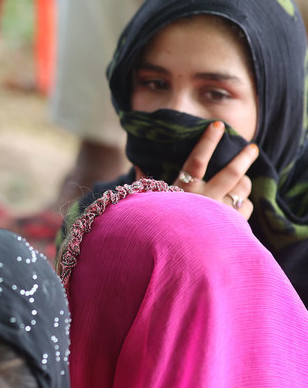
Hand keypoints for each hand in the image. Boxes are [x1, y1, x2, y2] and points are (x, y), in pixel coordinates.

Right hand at [136, 121, 257, 219]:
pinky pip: (246, 209)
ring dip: (244, 182)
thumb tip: (136, 165)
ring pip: (242, 189)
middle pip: (231, 173)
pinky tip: (236, 206)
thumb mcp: (147, 204)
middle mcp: (204, 199)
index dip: (208, 141)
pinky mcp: (231, 227)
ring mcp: (220, 213)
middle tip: (251, 147)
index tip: (217, 125)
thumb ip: (144, 184)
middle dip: (243, 157)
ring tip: (241, 180)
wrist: (173, 261)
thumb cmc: (156, 228)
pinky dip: (244, 205)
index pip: (197, 159)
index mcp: (183, 190)